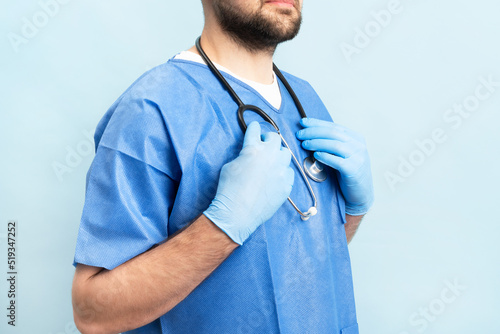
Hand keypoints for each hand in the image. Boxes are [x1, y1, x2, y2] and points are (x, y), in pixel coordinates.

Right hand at [204, 121, 294, 244]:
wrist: (238, 212)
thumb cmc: (229, 189)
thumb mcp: (230, 165)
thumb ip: (243, 155)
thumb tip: (250, 155)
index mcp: (253, 148)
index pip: (255, 130)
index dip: (254, 128)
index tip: (255, 128)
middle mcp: (270, 156)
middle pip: (275, 138)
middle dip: (269, 139)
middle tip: (264, 144)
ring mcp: (281, 170)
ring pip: (286, 154)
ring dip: (278, 154)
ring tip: (272, 161)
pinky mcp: (286, 184)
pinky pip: (289, 172)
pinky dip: (283, 172)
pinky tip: (276, 177)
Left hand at [296, 118, 373, 215]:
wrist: (360, 193)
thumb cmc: (346, 173)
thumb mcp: (342, 154)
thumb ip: (331, 143)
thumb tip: (308, 132)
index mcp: (356, 138)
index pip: (333, 126)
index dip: (317, 123)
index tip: (302, 122)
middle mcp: (358, 145)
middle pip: (333, 133)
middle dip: (314, 132)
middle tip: (300, 134)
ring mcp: (358, 157)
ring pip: (335, 145)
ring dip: (317, 143)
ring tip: (304, 144)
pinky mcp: (354, 170)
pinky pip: (337, 161)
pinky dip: (325, 156)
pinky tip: (315, 155)